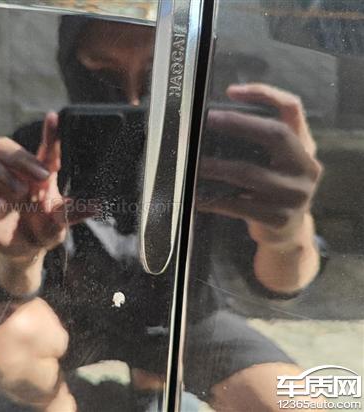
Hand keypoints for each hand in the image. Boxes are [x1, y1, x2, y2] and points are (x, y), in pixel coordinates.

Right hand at [0, 113, 93, 293]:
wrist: (26, 252)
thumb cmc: (45, 229)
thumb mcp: (61, 223)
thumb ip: (74, 213)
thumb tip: (96, 206)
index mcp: (36, 172)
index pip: (41, 147)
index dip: (48, 132)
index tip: (54, 117)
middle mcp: (12, 173)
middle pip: (2, 145)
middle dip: (20, 156)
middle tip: (42, 176)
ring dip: (0, 172)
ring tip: (21, 193)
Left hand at [197, 83, 322, 243]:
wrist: (288, 233)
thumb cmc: (273, 188)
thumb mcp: (277, 162)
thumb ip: (259, 142)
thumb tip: (214, 121)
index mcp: (305, 146)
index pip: (292, 109)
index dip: (265, 94)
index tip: (232, 91)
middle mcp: (306, 167)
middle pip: (276, 135)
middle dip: (238, 124)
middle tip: (207, 120)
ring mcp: (295, 195)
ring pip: (250, 173)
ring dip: (218, 167)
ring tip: (195, 163)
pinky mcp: (278, 219)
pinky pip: (238, 206)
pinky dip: (214, 200)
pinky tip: (198, 196)